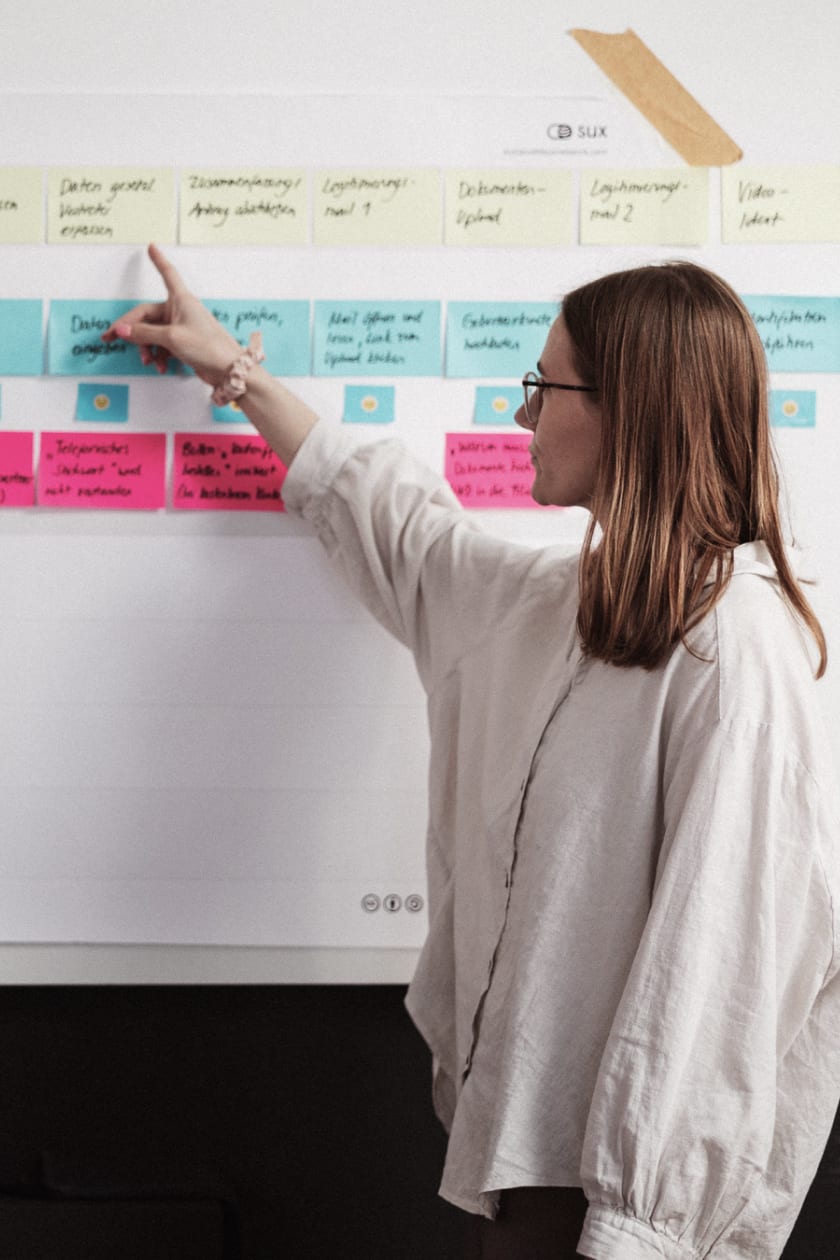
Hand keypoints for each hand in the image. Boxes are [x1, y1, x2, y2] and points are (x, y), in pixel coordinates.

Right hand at [101, 243, 241, 384]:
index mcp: (181, 300)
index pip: (167, 273)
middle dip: (131, 330)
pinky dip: (158, 356)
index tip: (152, 247)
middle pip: (147, 315)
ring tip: (148, 361)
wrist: (229, 370)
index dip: (158, 260)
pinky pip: (162, 346)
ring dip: (146, 348)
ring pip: (153, 333)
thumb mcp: (172, 338)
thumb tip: (122, 330)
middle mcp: (180, 311)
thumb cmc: (209, 348)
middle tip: (111, 337)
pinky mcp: (184, 343)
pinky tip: (160, 366)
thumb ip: (144, 333)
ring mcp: (181, 327)